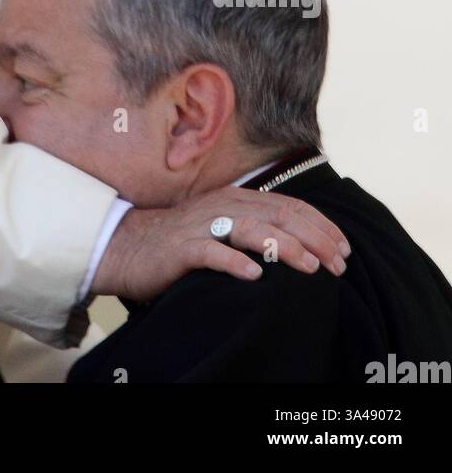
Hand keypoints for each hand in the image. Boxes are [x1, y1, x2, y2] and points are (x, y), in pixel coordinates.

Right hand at [92, 186, 350, 303]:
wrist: (127, 245)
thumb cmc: (181, 240)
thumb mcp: (222, 226)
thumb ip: (255, 225)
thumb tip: (300, 239)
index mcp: (236, 198)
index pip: (288, 205)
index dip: (321, 225)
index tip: (344, 248)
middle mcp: (223, 206)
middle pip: (277, 215)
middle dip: (314, 238)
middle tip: (338, 264)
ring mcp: (202, 225)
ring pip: (250, 230)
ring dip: (284, 246)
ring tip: (309, 266)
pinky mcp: (182, 248)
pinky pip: (211, 253)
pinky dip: (234, 262)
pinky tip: (254, 275)